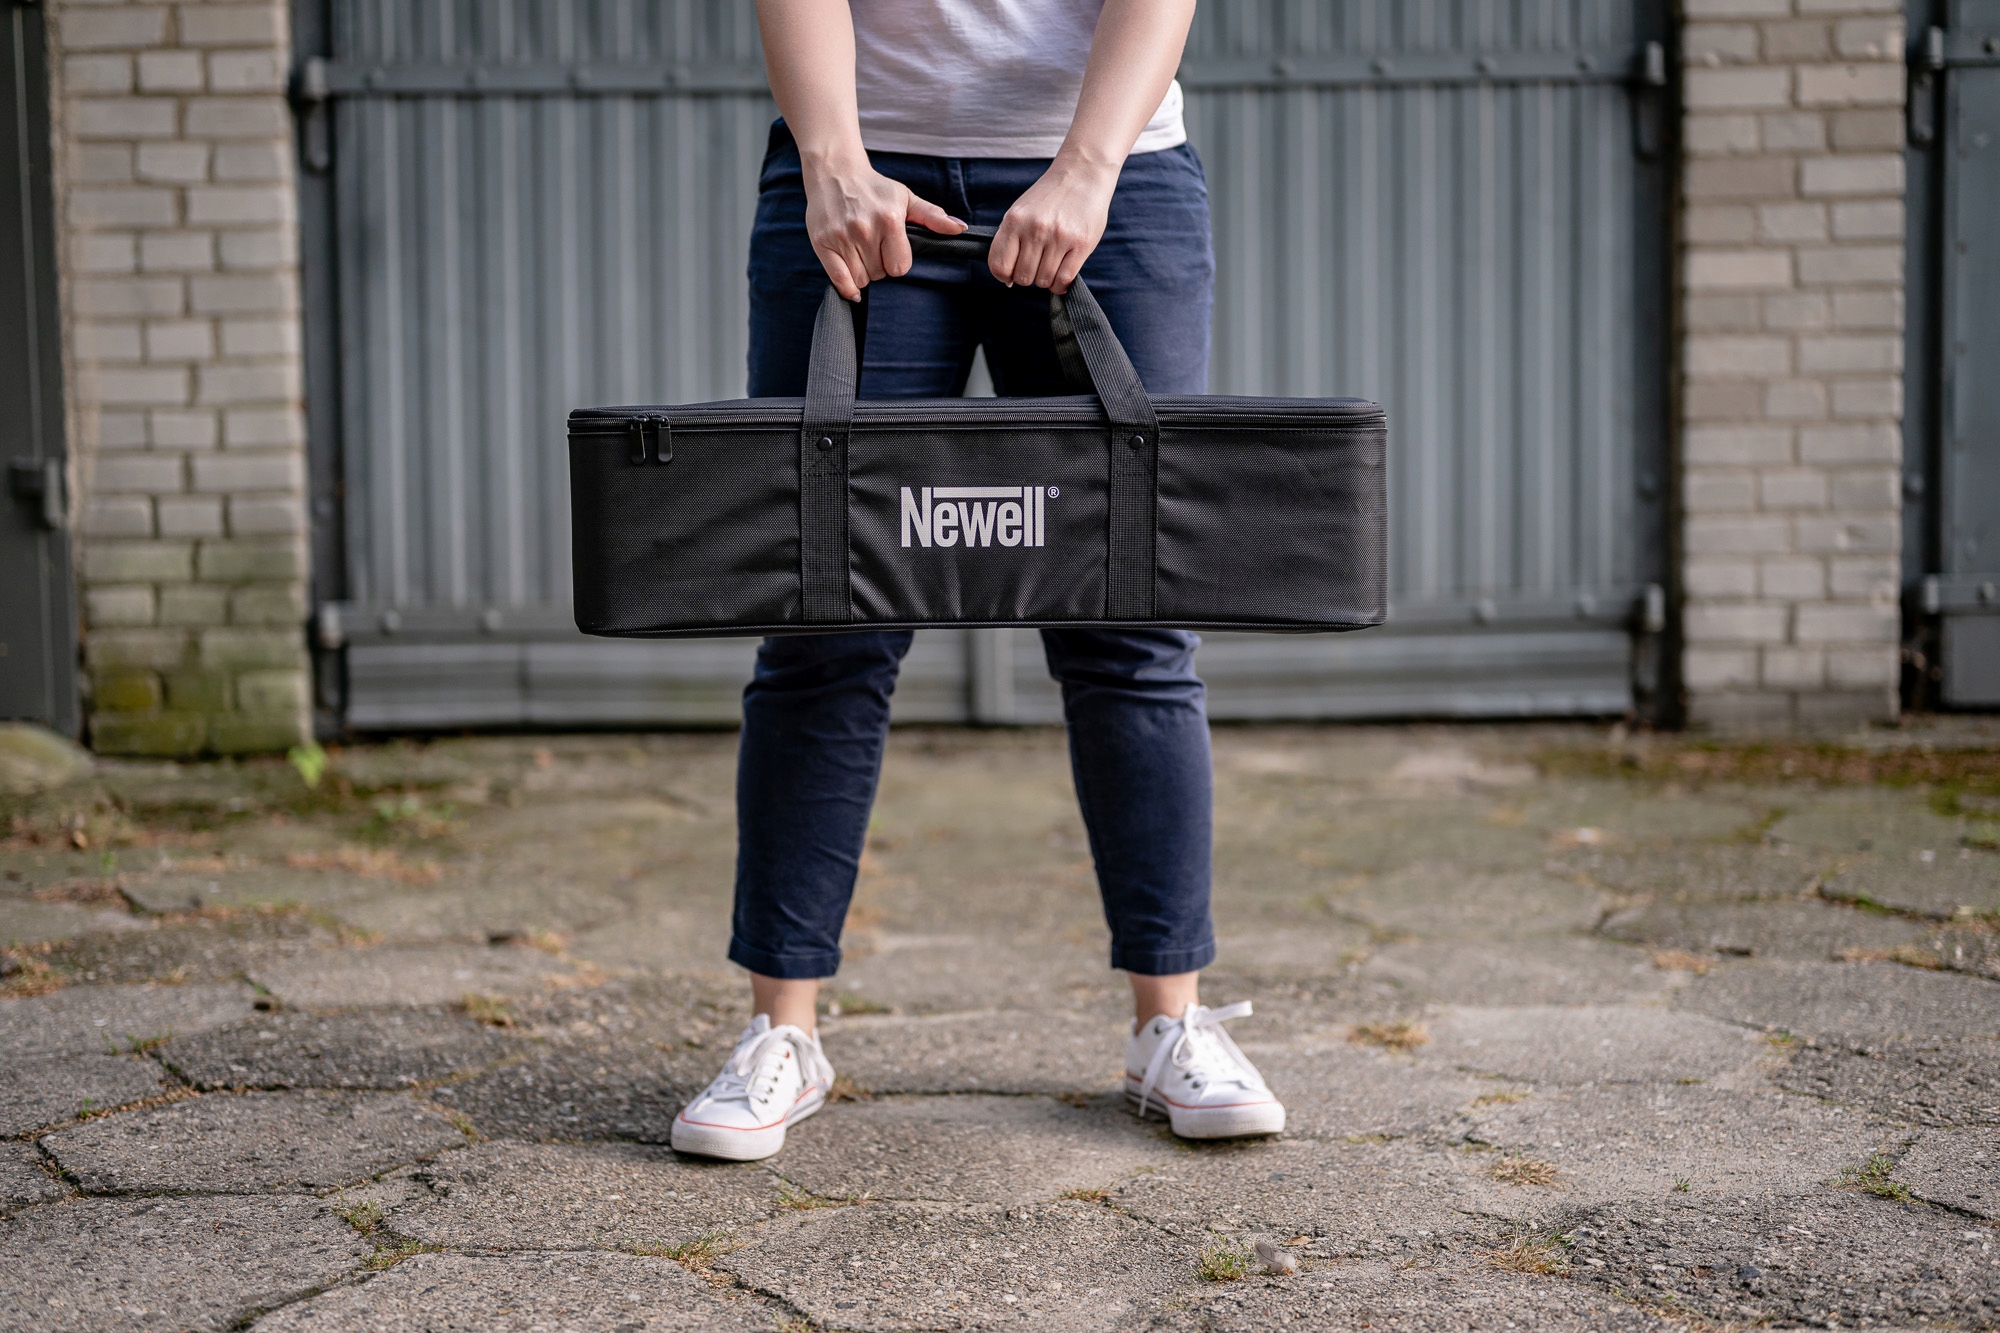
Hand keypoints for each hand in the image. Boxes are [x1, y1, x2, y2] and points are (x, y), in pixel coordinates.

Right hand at [803, 155, 962, 301]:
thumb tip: (959, 229)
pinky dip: (847, 288)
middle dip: (880, 265)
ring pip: (861, 279)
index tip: (891, 250)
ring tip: (859, 251)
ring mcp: (842, 237)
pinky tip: (853, 286)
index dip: (898, 262)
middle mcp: (865, 229)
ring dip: (863, 273)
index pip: (900, 267)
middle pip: (880, 274)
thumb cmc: (874, 188)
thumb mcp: (906, 198)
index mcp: (889, 220)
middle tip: (873, 246)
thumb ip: (932, 217)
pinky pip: (839, 280)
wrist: (835, 172)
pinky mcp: (822, 243)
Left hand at [989, 157, 1119, 293]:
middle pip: (1023, 277)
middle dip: (1028, 276)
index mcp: (1015, 220)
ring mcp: (1059, 237)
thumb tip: (1006, 278)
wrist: (1082, 174)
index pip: (999, 265)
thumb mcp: (1021, 211)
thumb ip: (1011, 240)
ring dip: (1046, 279)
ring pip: (1044, 281)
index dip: (1003, 276)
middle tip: (1037, 264)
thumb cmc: (1049, 197)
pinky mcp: (1081, 244)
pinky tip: (1062, 272)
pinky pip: (1064, 279)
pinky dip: (1061, 284)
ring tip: (1051, 264)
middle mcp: (1035, 229)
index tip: (1011, 273)